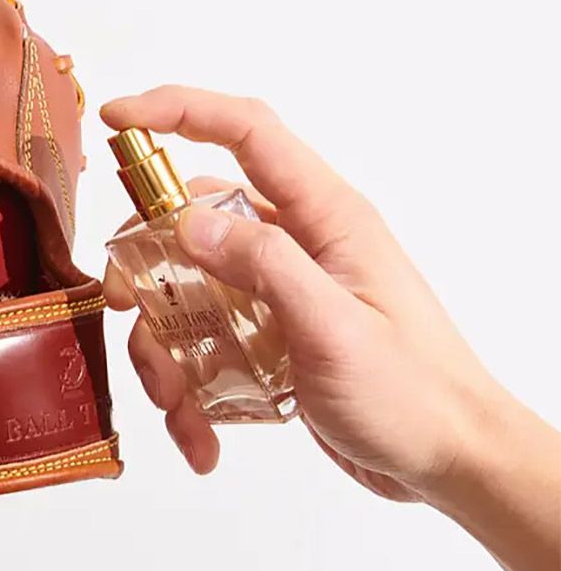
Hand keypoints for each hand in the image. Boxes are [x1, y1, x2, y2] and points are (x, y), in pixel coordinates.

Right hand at [101, 85, 508, 502]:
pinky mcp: (268, 337)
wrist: (452, 460)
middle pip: (194, 220)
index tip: (118, 118)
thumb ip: (265, 264)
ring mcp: (279, 291)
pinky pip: (205, 343)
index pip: (247, 131)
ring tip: (175, 401)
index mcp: (324, 216)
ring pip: (189, 290)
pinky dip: (189, 387)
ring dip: (165, 345)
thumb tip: (189, 221)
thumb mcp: (335, 326)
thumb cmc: (414, 393)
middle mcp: (298, 243)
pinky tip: (200, 434)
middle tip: (126, 305)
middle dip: (148, 265)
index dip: (178, 110)